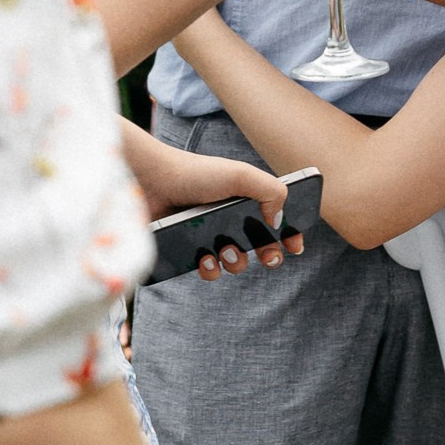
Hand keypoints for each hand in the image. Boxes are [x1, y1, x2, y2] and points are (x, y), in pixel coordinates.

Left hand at [117, 129, 305, 273]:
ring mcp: (209, 234)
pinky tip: (205, 261)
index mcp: (246, 197)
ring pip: (235, 261)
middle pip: (261, 245)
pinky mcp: (189, 249)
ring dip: (237, 262)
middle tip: (269, 258)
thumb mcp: (240, 174)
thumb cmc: (193, 173)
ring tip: (226, 251)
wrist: (150, 184)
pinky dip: (211, 270)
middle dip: (269, 255)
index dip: (289, 234)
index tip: (295, 246)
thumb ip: (270, 191)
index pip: (277, 218)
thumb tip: (278, 221)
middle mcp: (229, 216)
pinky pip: (208, 270)